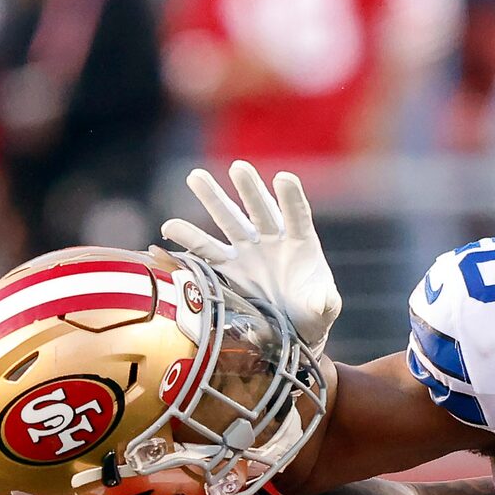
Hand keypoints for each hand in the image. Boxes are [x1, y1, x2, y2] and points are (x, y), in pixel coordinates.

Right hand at [160, 161, 341, 355]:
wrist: (291, 327)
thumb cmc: (312, 312)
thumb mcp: (324, 309)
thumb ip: (324, 302)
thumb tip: (323, 300)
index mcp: (301, 242)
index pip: (297, 215)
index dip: (290, 198)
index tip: (284, 178)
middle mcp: (272, 238)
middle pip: (259, 209)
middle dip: (249, 189)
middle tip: (239, 168)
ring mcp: (248, 250)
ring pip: (229, 220)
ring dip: (213, 198)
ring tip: (195, 176)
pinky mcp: (228, 266)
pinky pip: (206, 251)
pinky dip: (188, 239)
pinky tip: (169, 227)